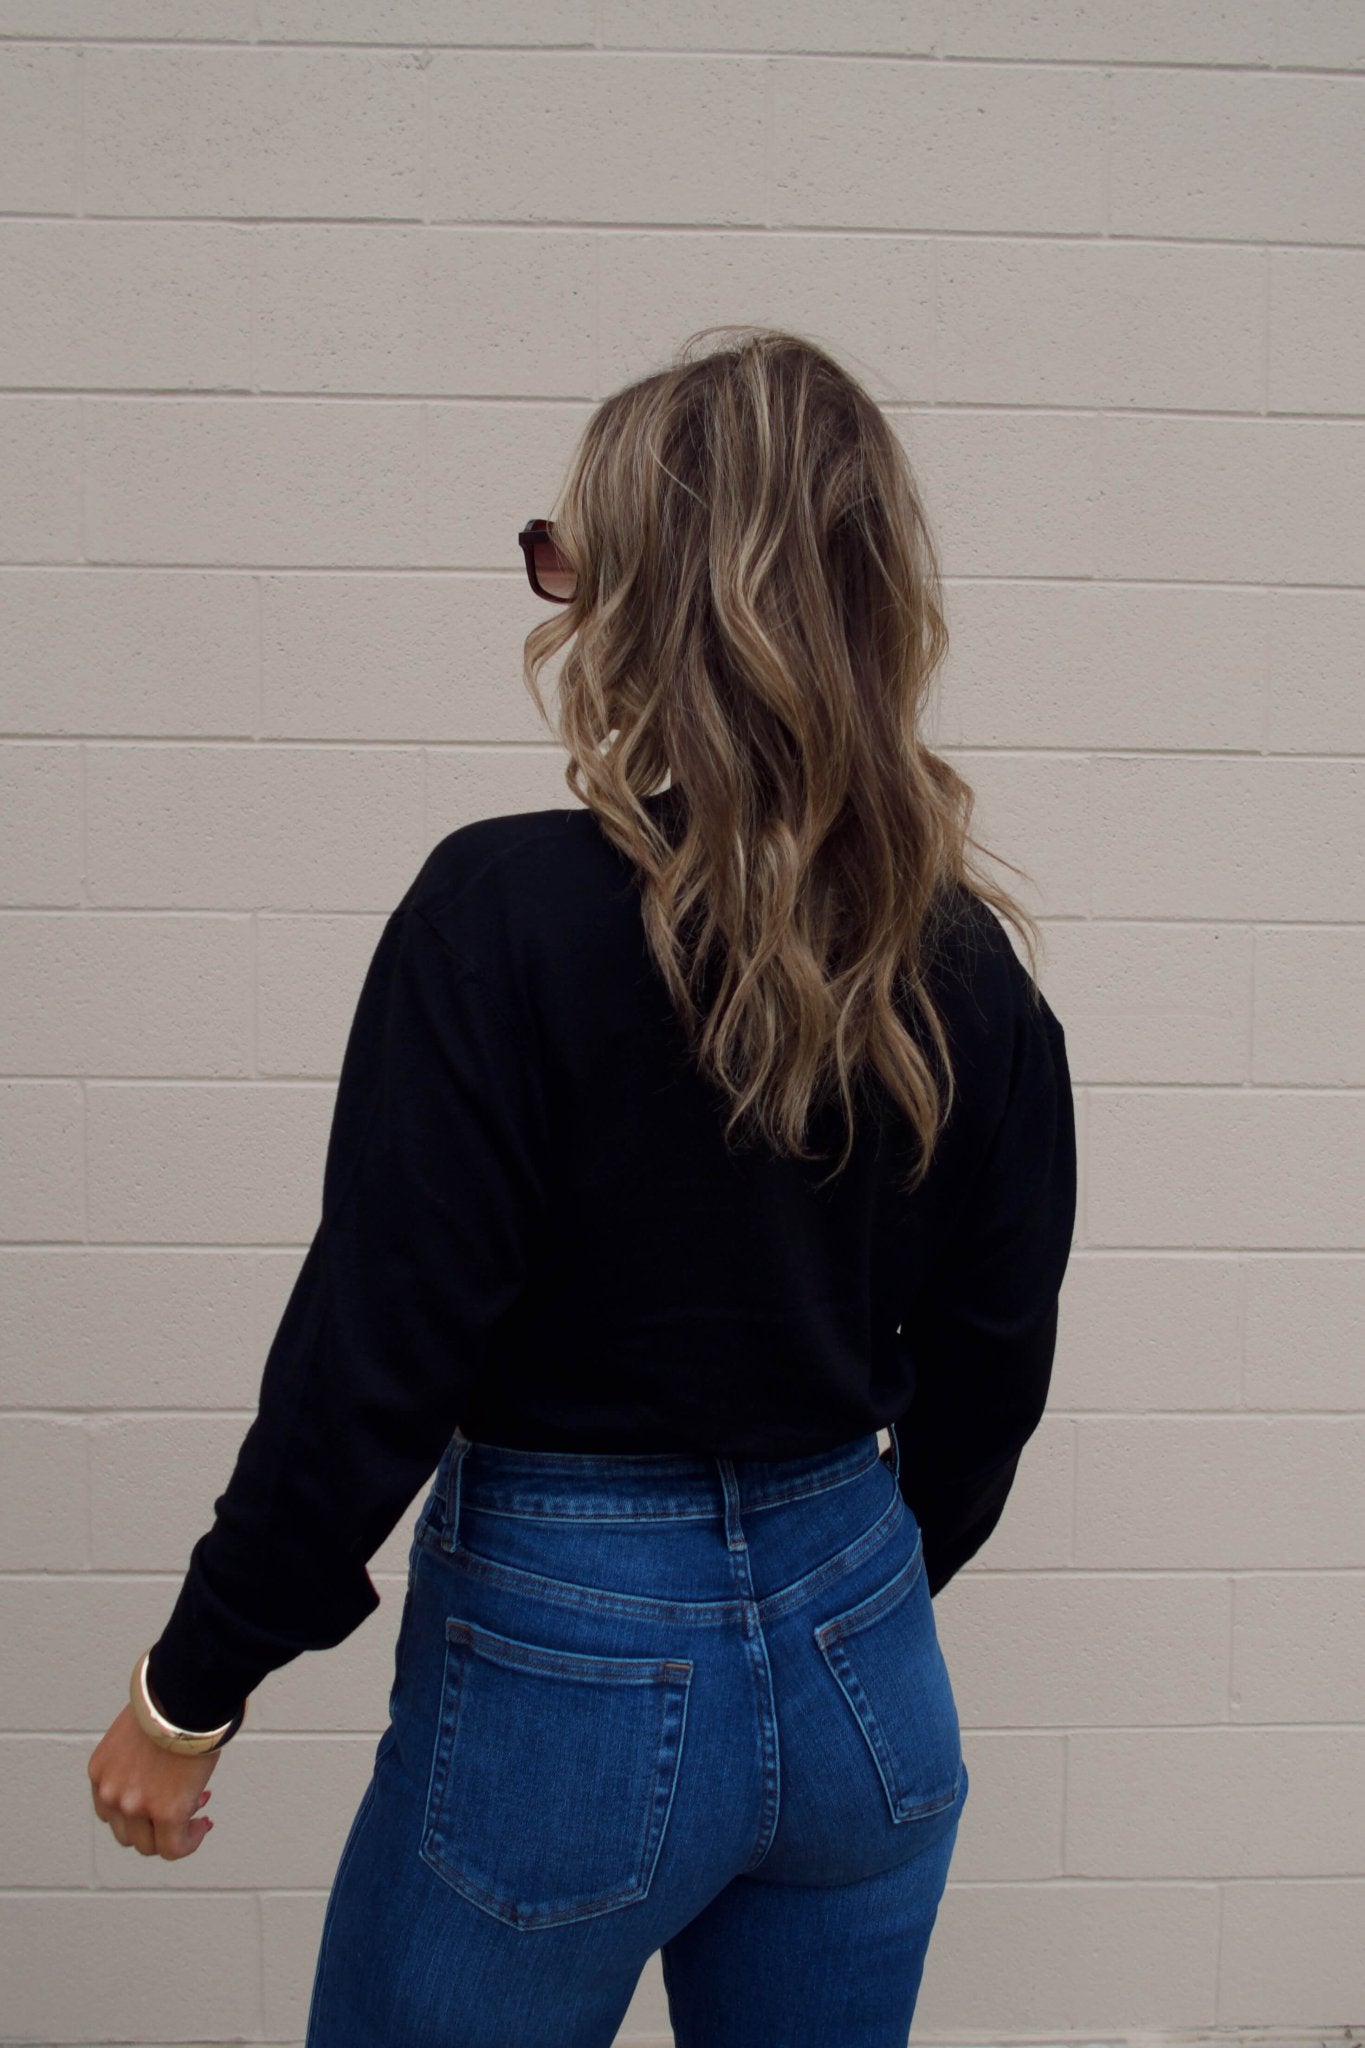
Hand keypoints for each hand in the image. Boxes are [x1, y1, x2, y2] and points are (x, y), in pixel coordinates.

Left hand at [88, 1703, 220, 1859]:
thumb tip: (160, 1772)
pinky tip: (203, 1825)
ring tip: (197, 1813)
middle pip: (128, 1832)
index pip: (111, 1811)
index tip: (161, 1800)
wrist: (184, 1694)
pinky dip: (190, 1841)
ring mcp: (135, 1807)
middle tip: (186, 1801)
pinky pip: (174, 1847)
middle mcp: (111, 1794)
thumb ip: (136, 1760)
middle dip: (157, 1822)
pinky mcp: (165, 1813)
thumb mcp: (135, 1733)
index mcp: (100, 1772)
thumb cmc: (168, 1702)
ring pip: (151, 1844)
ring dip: (174, 1832)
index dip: (139, 1810)